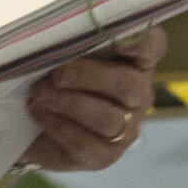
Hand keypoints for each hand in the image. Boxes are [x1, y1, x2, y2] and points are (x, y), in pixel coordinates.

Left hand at [26, 26, 164, 172]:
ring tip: (40, 93)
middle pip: (129, 85)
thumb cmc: (55, 80)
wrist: (34, 129)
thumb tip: (60, 32)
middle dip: (86, 76)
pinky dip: (57, 124)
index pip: (152, 46)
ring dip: (67, 102)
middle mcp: (139, 95)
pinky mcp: (105, 155)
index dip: (140, 40)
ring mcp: (126, 129)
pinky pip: (85, 142)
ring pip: (108, 118)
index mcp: (135, 62)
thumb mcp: (63, 55)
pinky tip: (39, 111)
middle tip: (54, 74)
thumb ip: (72, 41)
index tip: (116, 37)